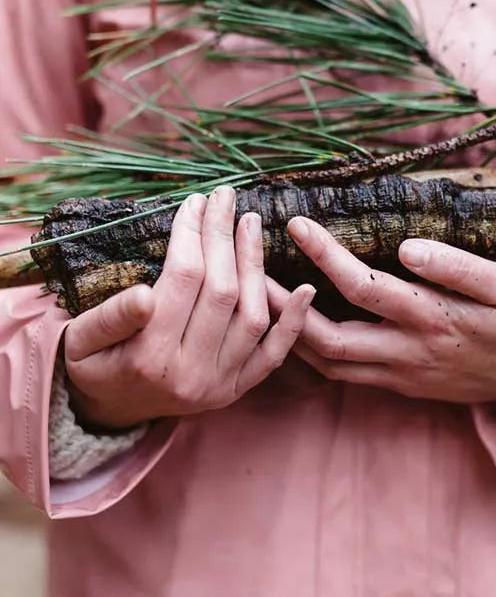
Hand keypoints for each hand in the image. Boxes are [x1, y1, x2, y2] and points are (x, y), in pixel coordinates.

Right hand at [64, 187, 314, 429]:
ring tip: (249, 222)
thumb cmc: (94, 364)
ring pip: (250, 315)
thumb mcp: (79, 341)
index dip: (192, 234)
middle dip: (223, 236)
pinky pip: (272, 355)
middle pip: (221, 290)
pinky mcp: (237, 388)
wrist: (111, 409)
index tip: (196, 201)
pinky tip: (305, 289)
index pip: (183, 279)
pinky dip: (291, 322)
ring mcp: (219, 384)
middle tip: (225, 197)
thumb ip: (110, 319)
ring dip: (254, 263)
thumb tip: (145, 294)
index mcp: (148, 358)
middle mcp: (190, 374)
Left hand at [267, 217, 495, 405]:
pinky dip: (310, 351)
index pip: (363, 286)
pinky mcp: (397, 385)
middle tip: (249, 271)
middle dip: (283, 306)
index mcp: (431, 320)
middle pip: (327, 338)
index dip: (325, 255)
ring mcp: (398, 375)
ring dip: (289, 332)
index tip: (296, 224)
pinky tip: (295, 326)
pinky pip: (342, 373)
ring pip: (327, 363)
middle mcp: (406, 353)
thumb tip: (406, 247)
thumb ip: (458, 267)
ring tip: (259, 297)